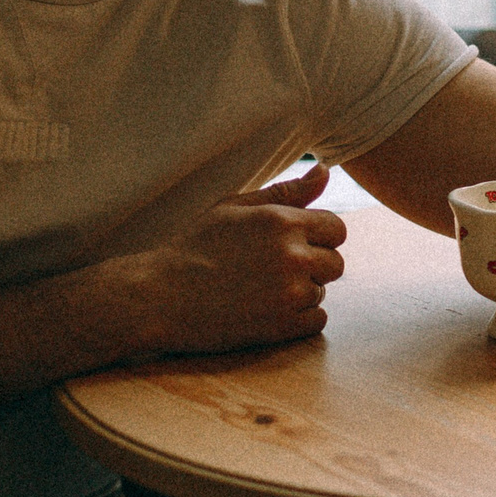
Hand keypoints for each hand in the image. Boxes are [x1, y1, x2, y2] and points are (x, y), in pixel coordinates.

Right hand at [100, 164, 349, 357]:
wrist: (158, 297)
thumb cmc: (195, 247)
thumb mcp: (235, 208)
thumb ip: (286, 192)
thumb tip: (325, 170)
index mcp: (283, 221)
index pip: (337, 228)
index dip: (319, 237)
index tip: (294, 246)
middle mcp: (292, 255)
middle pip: (335, 263)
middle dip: (313, 267)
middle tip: (273, 271)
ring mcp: (289, 293)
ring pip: (322, 292)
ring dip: (301, 293)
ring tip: (260, 290)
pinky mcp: (281, 326)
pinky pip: (316, 321)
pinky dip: (298, 320)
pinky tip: (266, 311)